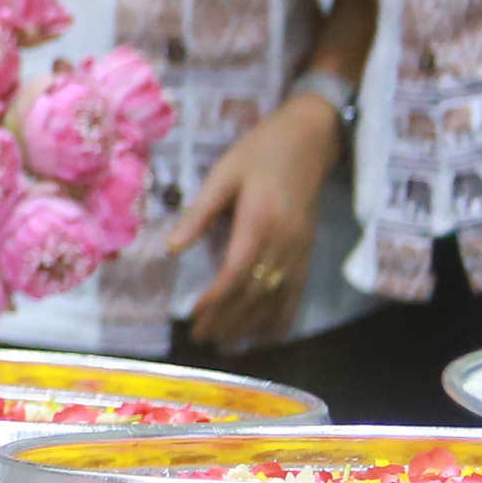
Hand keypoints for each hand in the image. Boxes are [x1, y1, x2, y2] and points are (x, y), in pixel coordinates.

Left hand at [176, 93, 337, 352]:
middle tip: (202, 338)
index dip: (216, 299)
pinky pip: (297, 291)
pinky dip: (283, 315)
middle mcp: (283, 242)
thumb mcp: (222, 174)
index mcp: (259, 222)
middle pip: (254, 291)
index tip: (194, 316)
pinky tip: (270, 334)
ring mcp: (300, 249)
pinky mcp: (308, 251)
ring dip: (251, 323)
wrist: (310, 140)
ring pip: (276, 297)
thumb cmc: (260, 152)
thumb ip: (198, 212)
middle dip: (227, 318)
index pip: (236, 272)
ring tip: (226, 342)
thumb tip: (171, 248)